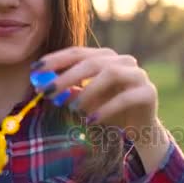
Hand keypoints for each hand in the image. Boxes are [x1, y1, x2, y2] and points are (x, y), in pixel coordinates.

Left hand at [34, 47, 158, 138]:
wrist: (140, 130)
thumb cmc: (109, 112)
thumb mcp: (85, 101)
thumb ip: (69, 92)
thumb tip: (43, 86)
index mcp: (106, 58)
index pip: (78, 52)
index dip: (56, 59)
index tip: (35, 70)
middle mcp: (124, 61)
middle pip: (92, 61)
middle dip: (67, 76)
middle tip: (48, 92)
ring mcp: (138, 75)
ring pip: (110, 74)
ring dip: (88, 91)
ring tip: (74, 108)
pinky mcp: (148, 92)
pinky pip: (126, 97)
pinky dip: (107, 109)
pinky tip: (93, 120)